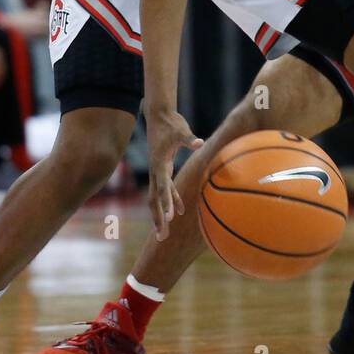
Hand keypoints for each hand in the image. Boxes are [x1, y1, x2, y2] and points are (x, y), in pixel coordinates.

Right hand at [144, 107, 199, 239]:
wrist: (159, 115)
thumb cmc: (171, 122)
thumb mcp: (181, 130)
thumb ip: (189, 138)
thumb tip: (198, 142)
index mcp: (159, 164)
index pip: (162, 188)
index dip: (166, 203)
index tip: (169, 218)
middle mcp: (156, 171)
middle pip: (155, 200)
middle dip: (158, 219)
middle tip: (161, 238)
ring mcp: (158, 171)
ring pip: (158, 198)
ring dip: (162, 215)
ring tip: (164, 233)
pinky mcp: (163, 168)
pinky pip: (167, 189)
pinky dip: (173, 200)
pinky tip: (181, 211)